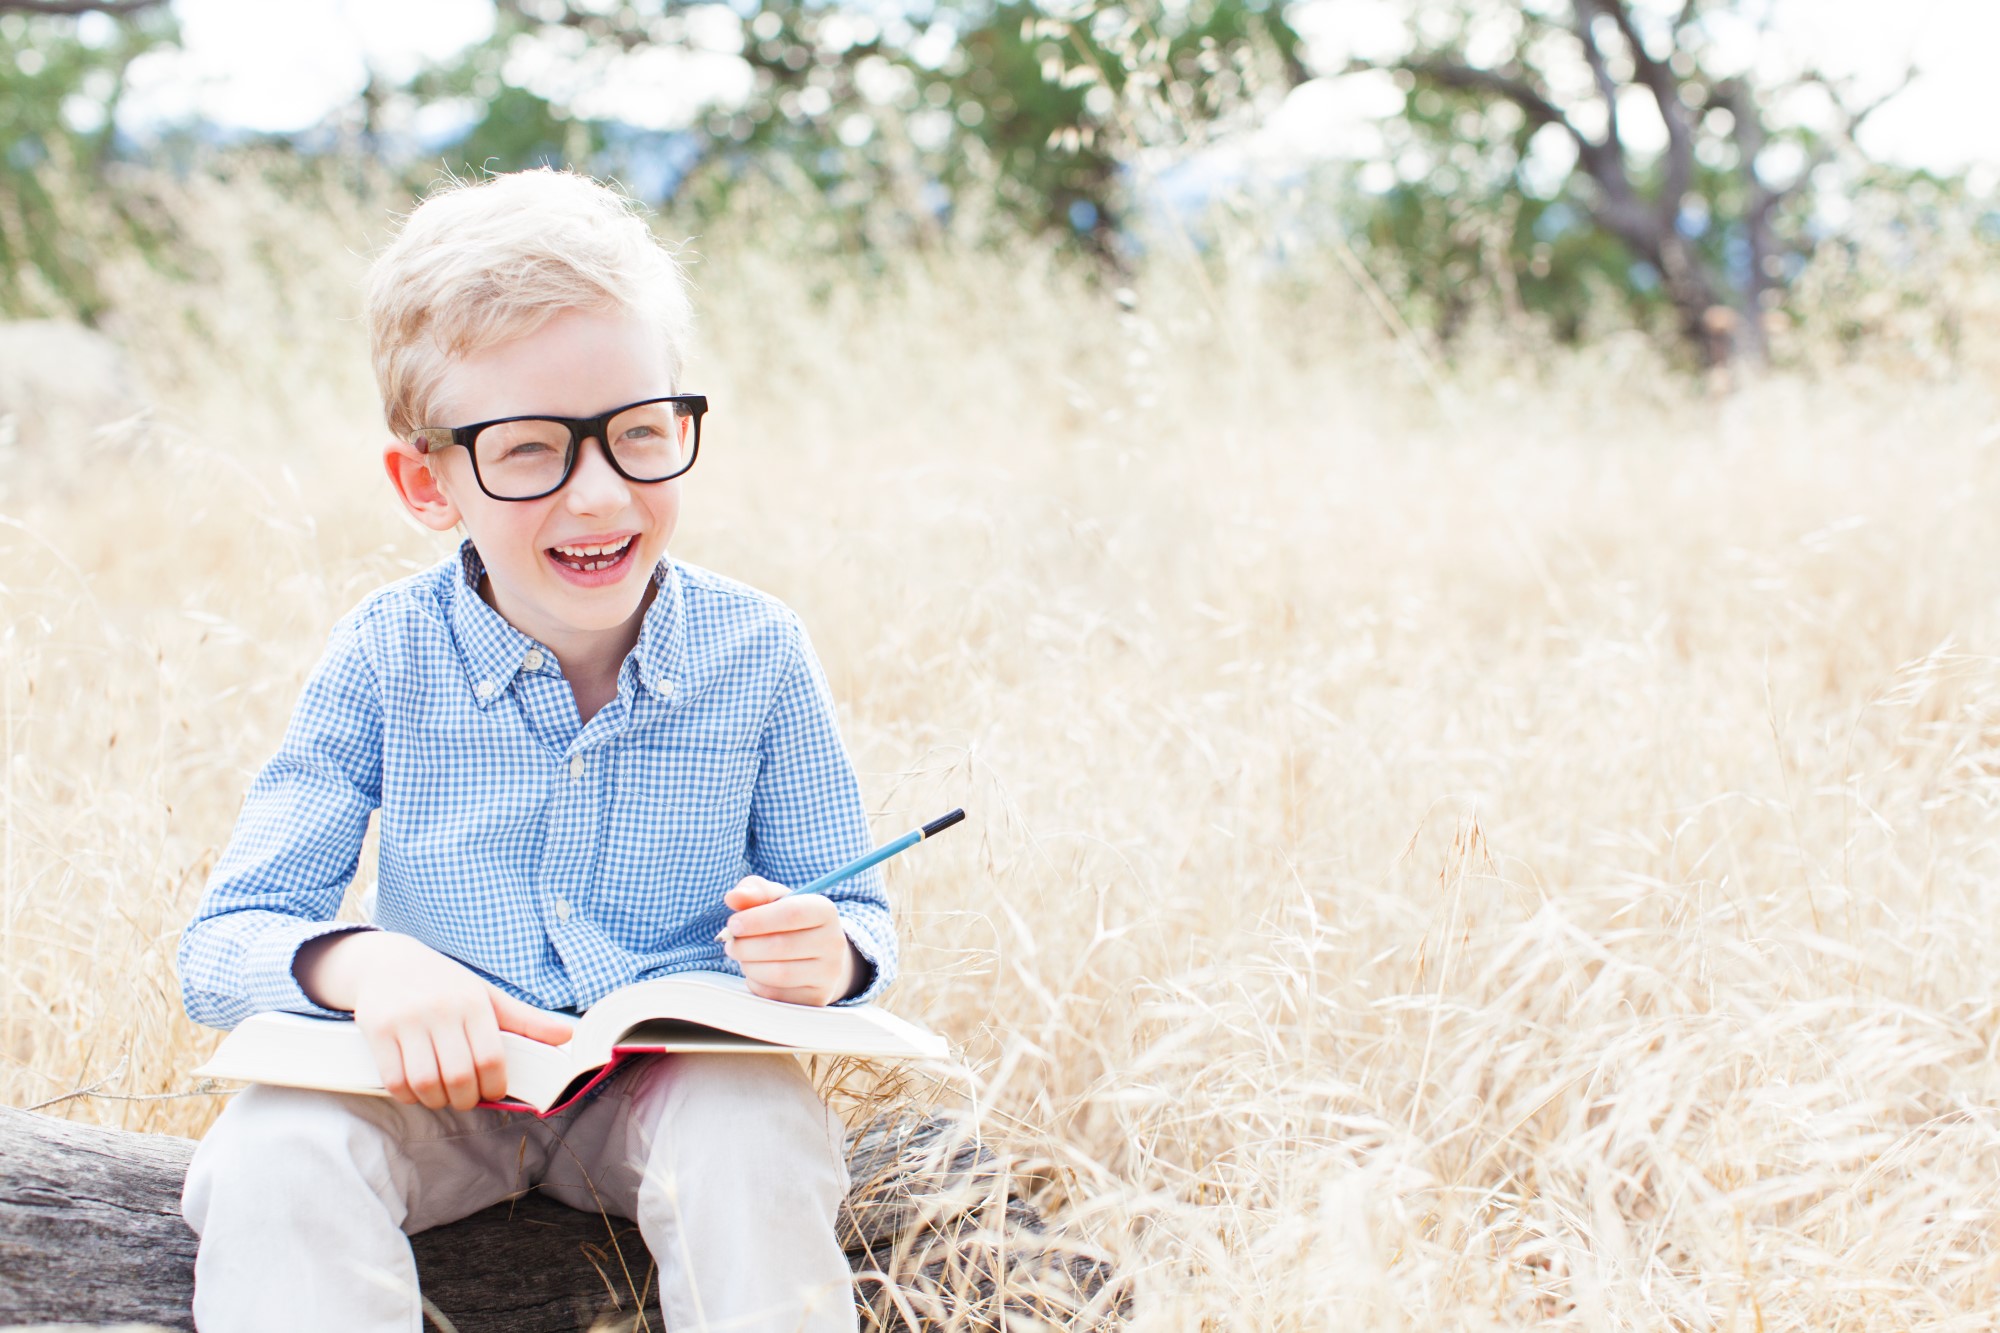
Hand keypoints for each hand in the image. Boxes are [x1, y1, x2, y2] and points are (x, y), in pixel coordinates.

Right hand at [294, 931, 575, 1110]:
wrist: (387, 961)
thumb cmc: (445, 984)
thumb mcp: (486, 995)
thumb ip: (525, 1019)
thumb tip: (568, 1035)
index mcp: (472, 1003)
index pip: (490, 1057)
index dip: (495, 1085)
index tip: (494, 1091)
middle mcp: (439, 1011)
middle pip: (458, 1075)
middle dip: (466, 1098)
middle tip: (468, 1098)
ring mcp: (406, 1022)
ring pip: (425, 1082)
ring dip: (437, 1100)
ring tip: (444, 1096)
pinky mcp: (377, 1031)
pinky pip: (394, 1080)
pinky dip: (408, 1095)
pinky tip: (417, 1091)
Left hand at [719, 876, 863, 1005]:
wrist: (817, 954)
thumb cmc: (788, 921)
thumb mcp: (775, 899)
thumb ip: (754, 891)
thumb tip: (733, 898)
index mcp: (825, 910)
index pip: (792, 913)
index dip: (757, 919)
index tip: (733, 924)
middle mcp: (834, 942)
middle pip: (781, 945)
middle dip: (745, 945)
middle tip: (730, 943)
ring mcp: (829, 973)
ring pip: (779, 973)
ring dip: (749, 965)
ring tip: (742, 957)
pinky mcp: (817, 997)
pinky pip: (777, 994)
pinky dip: (757, 983)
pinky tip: (756, 972)